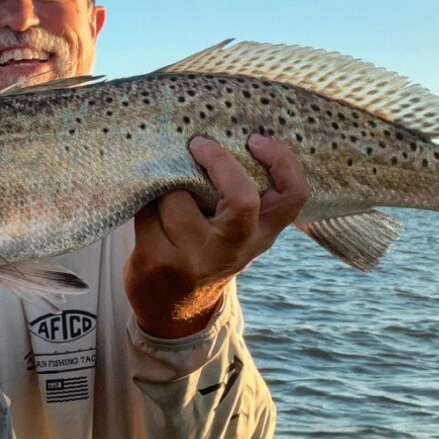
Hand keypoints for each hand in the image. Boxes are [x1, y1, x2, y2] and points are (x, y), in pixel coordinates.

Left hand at [124, 134, 310, 338]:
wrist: (172, 306)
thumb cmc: (206, 248)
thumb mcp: (236, 229)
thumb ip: (239, 191)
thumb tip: (214, 132)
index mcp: (262, 234)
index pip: (293, 196)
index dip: (282, 162)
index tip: (255, 140)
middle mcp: (235, 250)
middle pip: (243, 200)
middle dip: (220, 163)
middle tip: (199, 143)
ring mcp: (195, 259)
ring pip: (178, 198)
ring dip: (166, 184)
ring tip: (165, 192)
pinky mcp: (158, 261)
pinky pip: (148, 210)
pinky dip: (145, 201)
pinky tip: (149, 211)